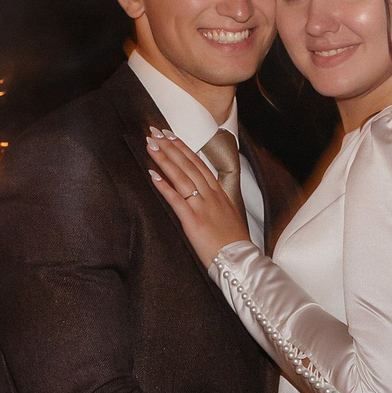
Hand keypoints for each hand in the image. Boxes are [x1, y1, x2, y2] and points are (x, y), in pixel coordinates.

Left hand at [145, 127, 248, 261]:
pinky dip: (164, 186)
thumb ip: (215, 202)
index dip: (183, 147)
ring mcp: (203, 206)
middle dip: (170, 146)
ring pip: (182, 176)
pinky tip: (153, 174)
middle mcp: (211, 195)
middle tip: (155, 132)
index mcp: (219, 192)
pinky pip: (177, 199)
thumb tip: (204, 195)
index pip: (198, 163)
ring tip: (151, 145)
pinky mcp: (194, 220)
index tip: (170, 135)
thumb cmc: (234, 242)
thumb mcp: (228, 215)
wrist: (239, 260)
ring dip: (165, 159)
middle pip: (188, 164)